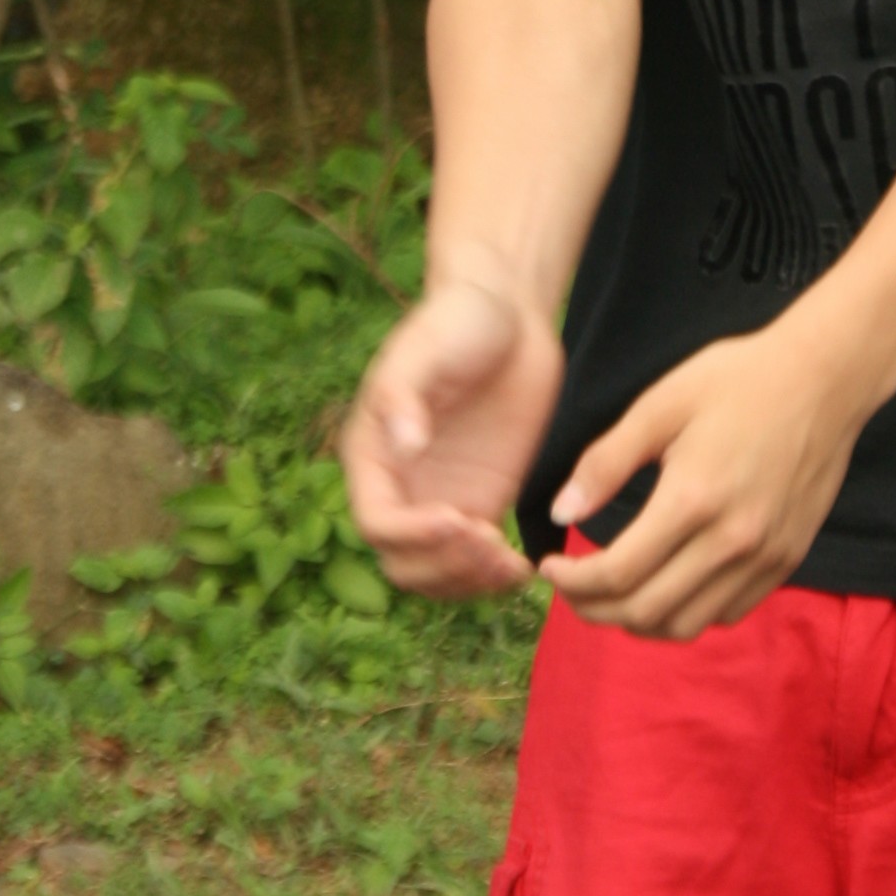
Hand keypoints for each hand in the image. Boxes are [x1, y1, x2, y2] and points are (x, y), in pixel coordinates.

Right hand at [341, 278, 564, 597]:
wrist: (510, 313)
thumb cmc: (459, 319)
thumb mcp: (427, 345)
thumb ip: (405, 393)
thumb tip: (403, 447)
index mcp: (373, 454)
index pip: (376, 521)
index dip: (411, 534)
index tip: (458, 519)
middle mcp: (401, 486)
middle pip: (403, 563)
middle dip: (444, 565)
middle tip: (491, 542)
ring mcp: (440, 499)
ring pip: (437, 575)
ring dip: (468, 582)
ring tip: (508, 561)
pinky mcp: (480, 502)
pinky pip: (475, 562)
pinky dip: (493, 578)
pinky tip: (522, 567)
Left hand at [537, 317, 871, 640]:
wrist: (825, 378)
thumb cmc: (737, 380)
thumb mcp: (660, 405)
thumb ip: (606, 463)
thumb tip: (561, 512)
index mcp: (692, 500)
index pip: (616, 574)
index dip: (571, 581)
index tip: (549, 566)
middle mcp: (730, 542)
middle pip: (645, 613)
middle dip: (593, 609)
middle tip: (570, 585)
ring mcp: (764, 557)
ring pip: (685, 626)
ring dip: (637, 621)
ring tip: (612, 592)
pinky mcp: (787, 560)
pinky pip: (726, 613)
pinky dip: (686, 612)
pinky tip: (667, 583)